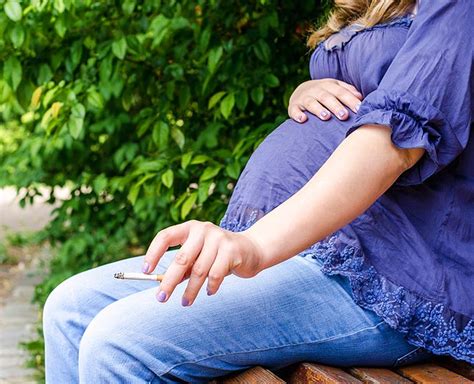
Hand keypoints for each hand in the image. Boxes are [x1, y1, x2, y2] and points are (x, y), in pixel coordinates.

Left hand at [143, 220, 264, 305]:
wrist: (252, 250)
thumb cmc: (218, 255)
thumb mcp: (199, 256)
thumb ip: (184, 266)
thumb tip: (162, 283)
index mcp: (190, 228)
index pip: (165, 236)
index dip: (153, 253)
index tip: (147, 271)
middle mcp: (203, 230)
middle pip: (181, 258)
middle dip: (169, 281)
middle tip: (161, 298)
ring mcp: (219, 238)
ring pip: (199, 271)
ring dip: (190, 290)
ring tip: (185, 302)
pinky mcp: (232, 250)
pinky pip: (216, 275)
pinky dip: (210, 287)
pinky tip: (209, 292)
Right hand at [288, 78, 362, 122]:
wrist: (300, 91)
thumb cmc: (324, 92)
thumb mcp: (335, 88)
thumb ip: (348, 91)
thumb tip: (361, 97)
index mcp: (329, 85)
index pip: (341, 92)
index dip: (350, 100)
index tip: (359, 109)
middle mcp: (316, 90)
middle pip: (327, 97)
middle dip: (336, 106)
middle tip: (344, 116)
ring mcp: (304, 98)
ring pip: (311, 103)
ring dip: (318, 110)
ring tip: (326, 117)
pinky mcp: (293, 107)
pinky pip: (294, 110)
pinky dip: (297, 114)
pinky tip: (302, 120)